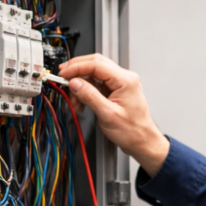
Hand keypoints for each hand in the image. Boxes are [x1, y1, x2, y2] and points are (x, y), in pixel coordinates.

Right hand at [58, 54, 169, 175]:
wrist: (143, 142)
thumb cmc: (133, 131)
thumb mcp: (107, 114)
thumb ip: (90, 96)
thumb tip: (75, 83)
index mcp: (125, 80)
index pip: (96, 64)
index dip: (77, 67)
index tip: (64, 74)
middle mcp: (125, 78)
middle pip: (96, 64)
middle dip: (77, 71)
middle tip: (63, 77)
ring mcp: (121, 84)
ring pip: (95, 75)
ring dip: (81, 84)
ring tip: (74, 99)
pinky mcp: (117, 91)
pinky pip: (98, 85)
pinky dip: (87, 91)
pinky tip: (81, 102)